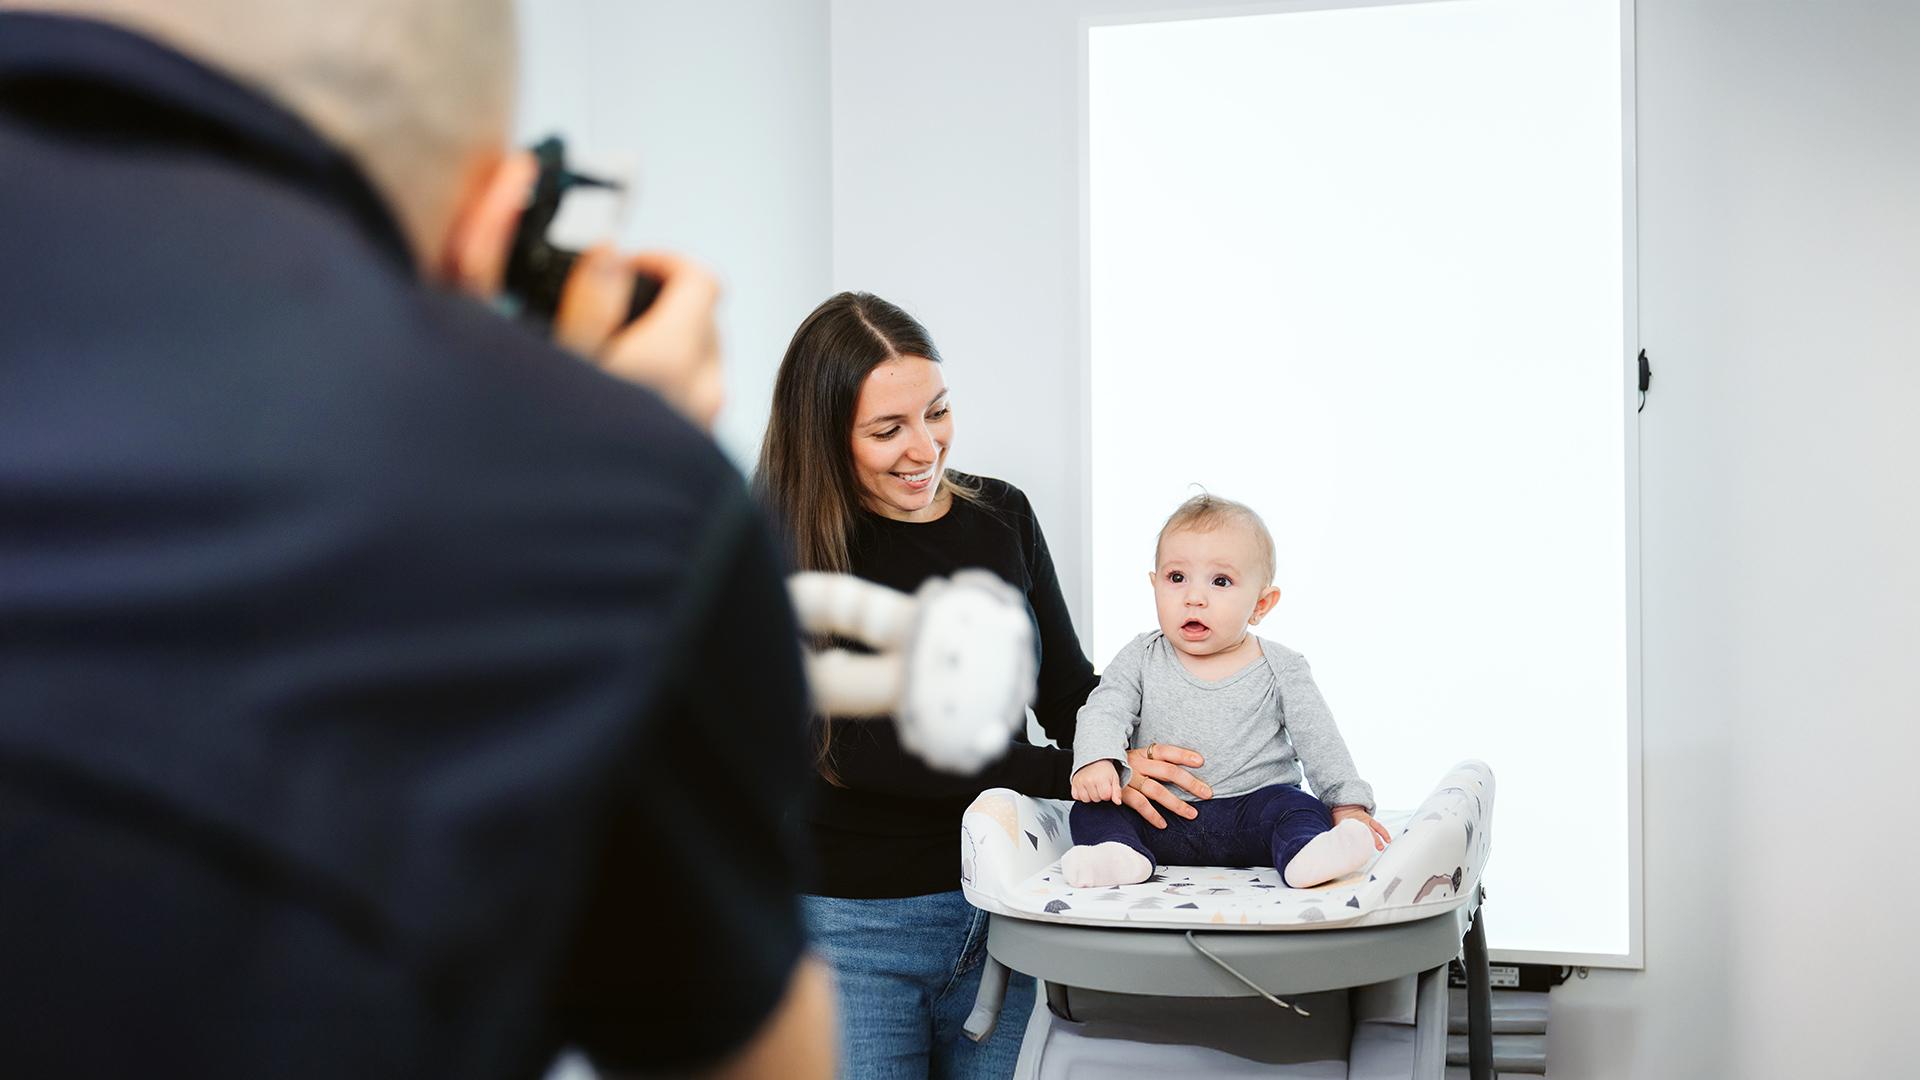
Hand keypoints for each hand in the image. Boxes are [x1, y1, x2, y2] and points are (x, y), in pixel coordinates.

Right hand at [553, 247, 724, 430]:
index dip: (665, 262)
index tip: (632, 267)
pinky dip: (672, 377)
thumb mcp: (565, 358)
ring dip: (670, 340)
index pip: (703, 281)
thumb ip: (591, 298)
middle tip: (618, 308)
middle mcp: (703, 389)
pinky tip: (630, 389)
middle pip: (707, 317)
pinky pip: (697, 392)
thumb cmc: (570, 440)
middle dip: (666, 301)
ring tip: (620, 351)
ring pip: (704, 356)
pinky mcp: (699, 443)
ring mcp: (705, 419)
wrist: (582, 527)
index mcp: (675, 357)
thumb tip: (609, 252)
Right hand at [1072, 761, 1122, 803]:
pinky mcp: (1073, 783)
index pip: (1105, 796)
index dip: (1108, 794)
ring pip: (1085, 800)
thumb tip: (1118, 802)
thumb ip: (1117, 792)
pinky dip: (1080, 795)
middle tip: (1100, 787)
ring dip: (1090, 796)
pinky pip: (1076, 796)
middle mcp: (1089, 780)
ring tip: (1093, 788)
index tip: (1107, 788)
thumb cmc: (1104, 770)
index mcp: (1101, 779)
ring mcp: (1080, 782)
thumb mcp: (1114, 778)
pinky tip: (1085, 789)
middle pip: (1095, 799)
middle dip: (1099, 795)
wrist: (1093, 760)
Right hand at [1118, 742, 1211, 828]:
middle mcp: (1138, 764)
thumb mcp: (1135, 758)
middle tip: (1207, 793)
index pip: (1166, 751)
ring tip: (1192, 814)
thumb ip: (1154, 762)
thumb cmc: (1120, 767)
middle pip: (1168, 772)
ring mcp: (1130, 779)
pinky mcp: (1122, 793)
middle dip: (1190, 783)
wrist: (1092, 772)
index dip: (1183, 755)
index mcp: (1143, 753)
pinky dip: (1152, 815)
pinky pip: (1140, 804)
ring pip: (1157, 791)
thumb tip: (1181, 771)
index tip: (1201, 761)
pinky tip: (1163, 824)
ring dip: (1176, 804)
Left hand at [1332, 805, 1391, 850]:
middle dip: (1369, 841)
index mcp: (1350, 824)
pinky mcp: (1370, 820)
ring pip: (1373, 829)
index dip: (1355, 842)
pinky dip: (1384, 832)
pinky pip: (1378, 826)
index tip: (1356, 851)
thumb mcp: (1337, 825)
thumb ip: (1338, 834)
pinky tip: (1388, 839)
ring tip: (1383, 846)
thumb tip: (1335, 843)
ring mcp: (1366, 821)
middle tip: (1370, 850)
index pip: (1353, 834)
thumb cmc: (1341, 818)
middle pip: (1365, 832)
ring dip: (1379, 837)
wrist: (1345, 806)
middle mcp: (1359, 823)